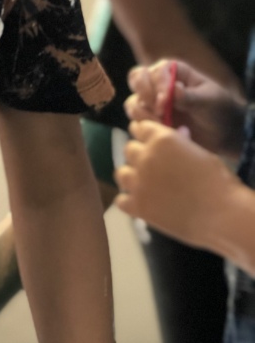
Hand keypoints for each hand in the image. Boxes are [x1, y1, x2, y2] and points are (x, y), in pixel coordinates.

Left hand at [114, 119, 239, 247]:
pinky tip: (144, 205)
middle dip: (140, 156)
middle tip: (154, 168)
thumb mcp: (198, 153)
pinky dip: (130, 202)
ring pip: (121, 173)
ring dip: (132, 177)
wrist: (222, 214)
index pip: (140, 128)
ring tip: (146, 187)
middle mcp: (145, 157)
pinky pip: (121, 200)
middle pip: (129, 150)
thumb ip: (179, 144)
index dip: (145, 135)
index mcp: (161, 139)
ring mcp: (138, 182)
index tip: (150, 143)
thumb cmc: (218, 182)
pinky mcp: (137, 206)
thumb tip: (176, 135)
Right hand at [126, 60, 245, 158]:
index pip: (156, 71)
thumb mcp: (209, 101)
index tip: (165, 102)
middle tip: (159, 111)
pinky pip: (136, 120)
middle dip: (144, 95)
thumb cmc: (219, 109)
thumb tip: (175, 89)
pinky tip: (162, 131)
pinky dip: (145, 125)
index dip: (157, 85)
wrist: (223, 134)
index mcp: (174, 71)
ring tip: (162, 123)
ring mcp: (153, 101)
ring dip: (143, 113)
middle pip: (136, 79)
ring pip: (133, 101)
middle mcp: (159, 82)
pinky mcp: (151, 118)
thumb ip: (191, 96)